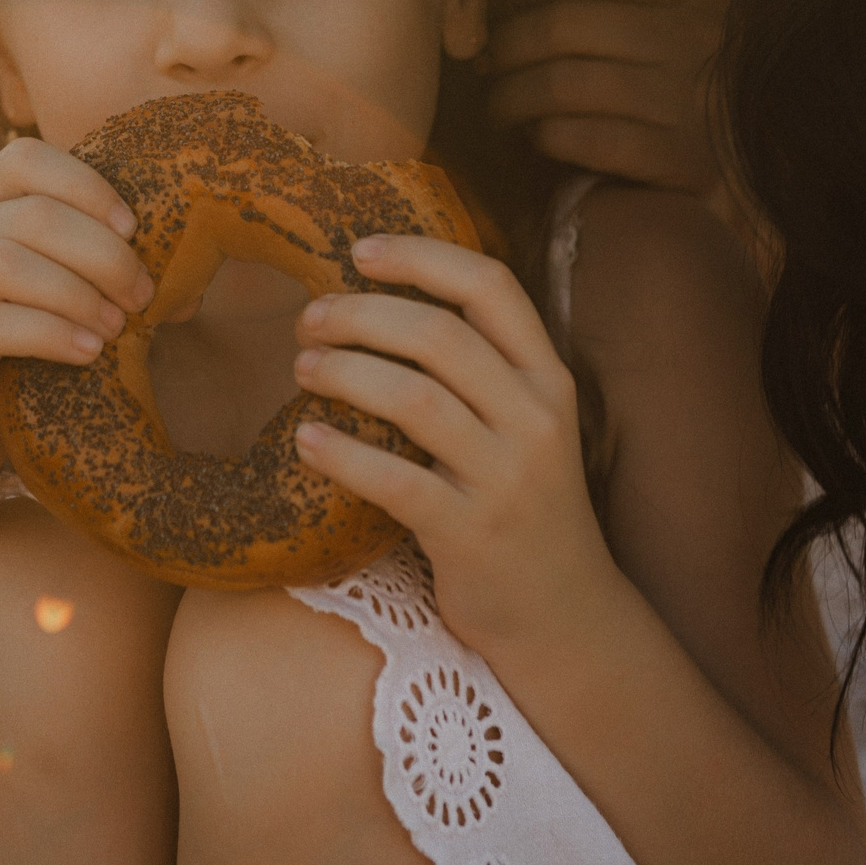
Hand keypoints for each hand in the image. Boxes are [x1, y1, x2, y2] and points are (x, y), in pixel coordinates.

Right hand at [0, 138, 153, 502]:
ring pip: (3, 262)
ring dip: (77, 291)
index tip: (134, 229)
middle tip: (143, 293)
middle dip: (101, 251)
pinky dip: (49, 333)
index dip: (87, 185)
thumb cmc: (13, 364)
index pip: (24, 159)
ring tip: (118, 326)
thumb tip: (190, 278)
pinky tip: (88, 352)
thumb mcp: (55, 305)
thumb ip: (99, 275)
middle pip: (29, 213)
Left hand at [290, 234, 619, 654]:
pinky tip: (305, 441)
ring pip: (413, 399)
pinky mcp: (471, 535)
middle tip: (308, 319)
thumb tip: (384, 299)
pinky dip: (342, 455)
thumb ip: (481, 367)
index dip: (422, 257)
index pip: (491, 286)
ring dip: (344, 372)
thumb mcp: (526, 423)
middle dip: (361, 315)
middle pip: (439, 335)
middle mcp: (536, 418)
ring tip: (302, 368)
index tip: (360, 250)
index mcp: (549, 377)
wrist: (563, 613)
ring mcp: (506, 478)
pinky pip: (395, 481)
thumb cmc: (522, 504)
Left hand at [468, 0, 729, 192]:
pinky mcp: (685, 160)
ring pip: (563, 86)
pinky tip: (542, 137)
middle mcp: (694, 34)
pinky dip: (549, 136)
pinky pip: (589, 140)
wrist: (763, 143)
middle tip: (486, 63)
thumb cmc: (688, 63)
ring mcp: (691, 100)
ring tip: (500, 107)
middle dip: (505, 45)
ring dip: (511, 98)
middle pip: (563, 26)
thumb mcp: (668, 5)